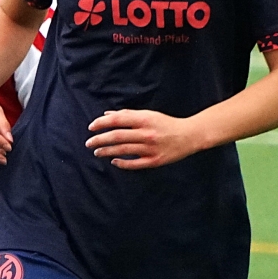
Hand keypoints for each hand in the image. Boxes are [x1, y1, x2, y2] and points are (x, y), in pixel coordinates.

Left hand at [84, 110, 203, 168]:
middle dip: (99, 139)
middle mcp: (146, 133)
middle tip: (88, 143)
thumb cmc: (166, 124)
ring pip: (123, 150)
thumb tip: (107, 115)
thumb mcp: (148, 115)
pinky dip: (122, 163)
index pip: (117, 120)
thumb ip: (128, 115)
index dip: (101, 123)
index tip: (91, 127)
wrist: (189, 136)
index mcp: (144, 119)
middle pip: (117, 136)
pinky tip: (113, 161)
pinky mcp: (155, 160)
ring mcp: (150, 148)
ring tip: (97, 152)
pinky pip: (134, 163)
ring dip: (107, 151)